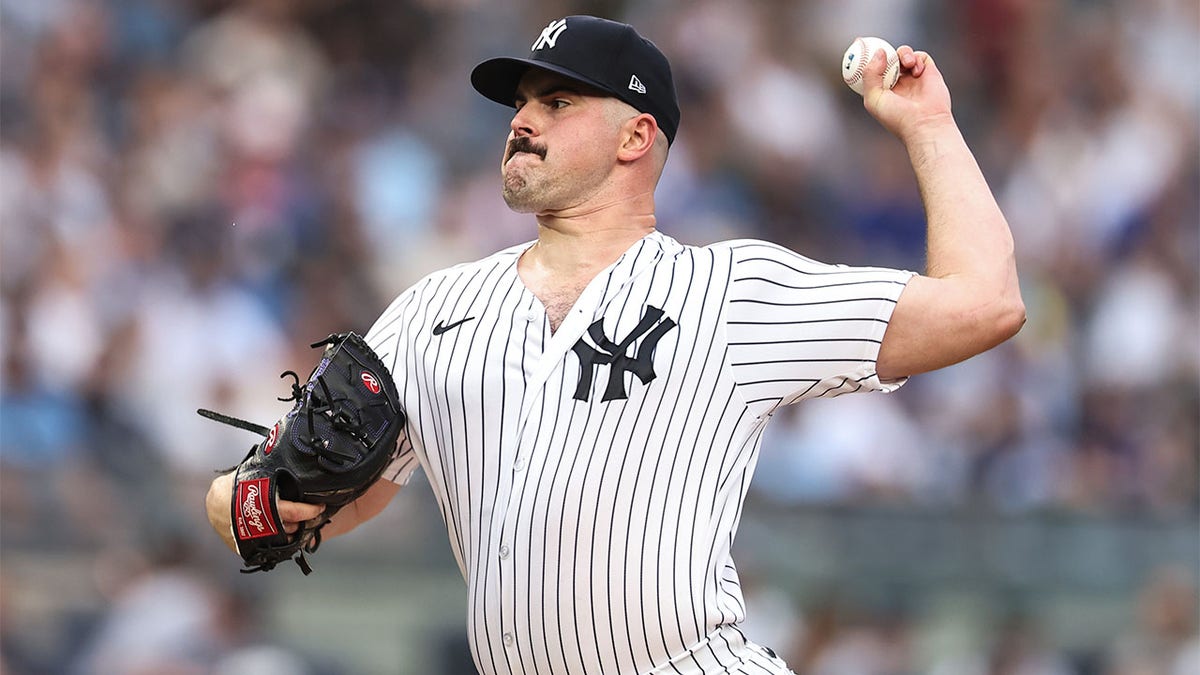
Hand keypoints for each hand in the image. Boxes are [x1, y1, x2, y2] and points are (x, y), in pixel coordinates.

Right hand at [205, 471, 325, 553]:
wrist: (213, 501)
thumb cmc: (234, 485)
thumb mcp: (253, 475)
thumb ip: (270, 473)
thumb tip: (287, 454)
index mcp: (261, 504)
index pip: (292, 511)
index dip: (309, 510)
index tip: (320, 507)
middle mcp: (256, 524)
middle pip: (288, 528)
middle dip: (300, 523)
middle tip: (309, 516)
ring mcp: (250, 538)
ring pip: (279, 541)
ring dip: (289, 533)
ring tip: (295, 523)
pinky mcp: (245, 548)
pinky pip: (267, 547)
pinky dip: (276, 541)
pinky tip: (281, 533)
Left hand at [861, 45, 954, 143]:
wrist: (925, 123)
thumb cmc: (897, 116)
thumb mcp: (874, 98)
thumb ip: (870, 74)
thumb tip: (879, 52)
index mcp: (883, 91)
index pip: (872, 70)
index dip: (865, 58)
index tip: (858, 44)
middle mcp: (898, 83)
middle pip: (887, 59)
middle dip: (881, 49)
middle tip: (874, 42)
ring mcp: (913, 77)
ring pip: (903, 55)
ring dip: (902, 53)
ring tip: (905, 64)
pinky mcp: (928, 73)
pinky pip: (920, 57)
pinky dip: (916, 59)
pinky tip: (916, 71)